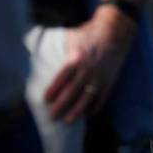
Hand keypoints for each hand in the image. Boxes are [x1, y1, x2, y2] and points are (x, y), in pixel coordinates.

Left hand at [43, 6, 136, 123]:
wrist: (114, 31)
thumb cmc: (88, 34)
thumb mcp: (71, 37)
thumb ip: (57, 46)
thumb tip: (38, 52)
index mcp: (77, 58)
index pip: (62, 77)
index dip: (54, 90)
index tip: (45, 100)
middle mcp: (88, 69)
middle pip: (73, 91)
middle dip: (61, 105)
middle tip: (52, 116)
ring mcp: (100, 76)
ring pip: (87, 98)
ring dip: (77, 111)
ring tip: (67, 121)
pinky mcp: (110, 80)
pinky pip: (102, 98)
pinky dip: (94, 107)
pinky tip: (87, 114)